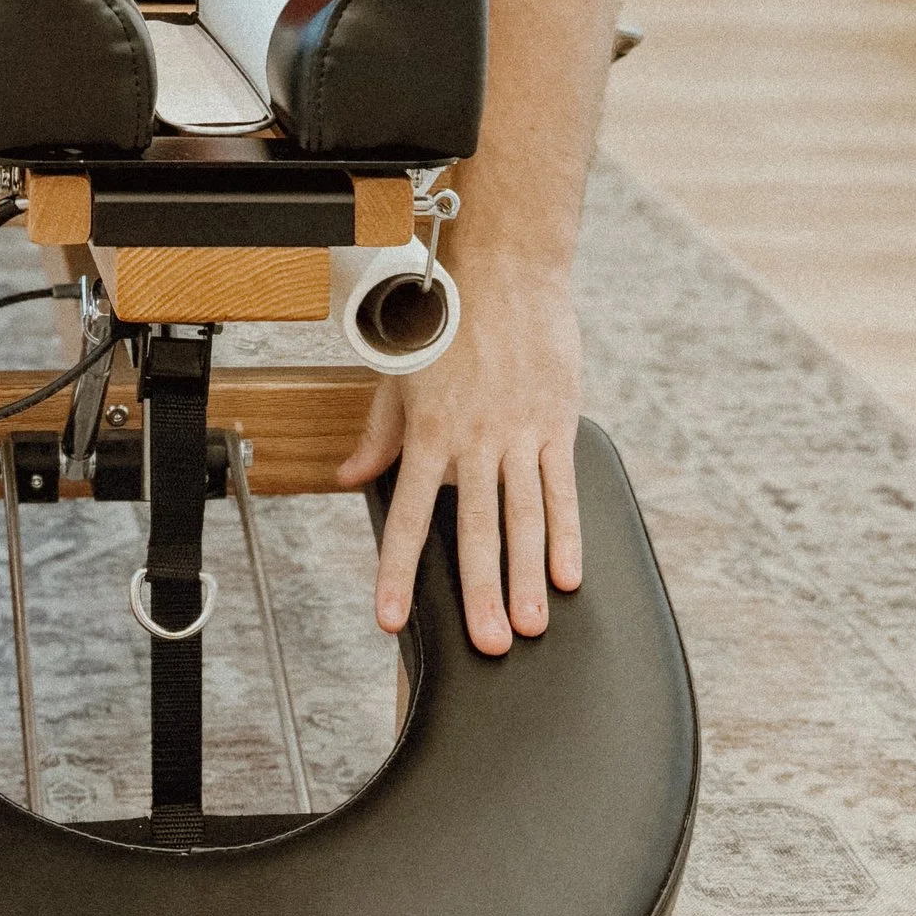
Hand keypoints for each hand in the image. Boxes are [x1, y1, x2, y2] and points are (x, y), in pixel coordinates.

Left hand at [336, 257, 584, 655]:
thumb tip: (347, 477)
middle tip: (488, 643)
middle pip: (475, 529)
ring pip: (524, 518)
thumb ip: (377, 435)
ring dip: (526, 577)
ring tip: (530, 626)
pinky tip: (568, 576)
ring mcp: (518, 434)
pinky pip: (561, 488)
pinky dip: (568, 534)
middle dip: (480, 592)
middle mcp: (473, 440)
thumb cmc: (443, 320)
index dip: (397, 572)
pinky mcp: (556, 424)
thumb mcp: (396, 375)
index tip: (392, 620)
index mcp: (427, 432)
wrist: (504, 271)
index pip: (407, 516)